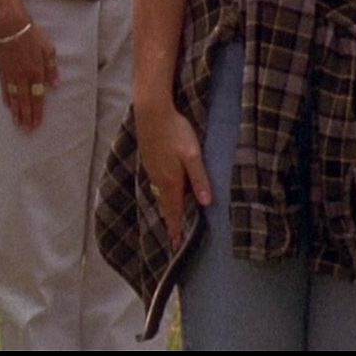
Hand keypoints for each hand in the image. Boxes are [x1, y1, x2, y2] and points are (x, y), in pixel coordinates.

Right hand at [0, 24, 58, 129]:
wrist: (10, 25)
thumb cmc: (32, 35)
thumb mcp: (48, 49)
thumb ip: (52, 69)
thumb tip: (56, 86)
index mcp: (36, 72)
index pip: (37, 97)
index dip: (37, 111)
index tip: (37, 123)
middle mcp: (23, 76)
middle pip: (25, 101)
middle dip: (26, 116)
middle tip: (26, 130)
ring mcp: (11, 74)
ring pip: (14, 97)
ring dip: (16, 111)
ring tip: (17, 123)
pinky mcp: (1, 69)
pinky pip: (4, 88)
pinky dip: (6, 98)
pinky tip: (7, 106)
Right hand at [134, 102, 212, 253]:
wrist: (151, 111)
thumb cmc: (175, 132)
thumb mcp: (192, 155)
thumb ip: (199, 179)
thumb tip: (206, 204)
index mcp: (170, 181)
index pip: (173, 211)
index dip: (175, 228)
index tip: (176, 245)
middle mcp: (158, 178)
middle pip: (165, 204)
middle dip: (171, 220)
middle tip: (175, 236)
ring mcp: (152, 168)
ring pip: (161, 193)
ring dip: (167, 207)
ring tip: (172, 217)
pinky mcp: (149, 158)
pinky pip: (157, 182)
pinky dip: (163, 193)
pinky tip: (167, 190)